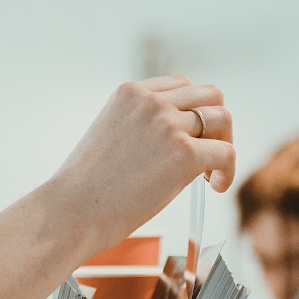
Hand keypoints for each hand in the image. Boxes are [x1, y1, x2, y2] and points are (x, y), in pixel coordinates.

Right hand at [51, 75, 234, 256]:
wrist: (71, 212)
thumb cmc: (82, 188)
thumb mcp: (106, 136)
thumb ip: (138, 126)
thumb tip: (173, 141)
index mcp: (129, 93)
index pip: (180, 85)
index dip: (191, 111)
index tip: (188, 135)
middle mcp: (151, 102)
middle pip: (210, 95)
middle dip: (214, 123)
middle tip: (207, 152)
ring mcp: (169, 126)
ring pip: (223, 119)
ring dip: (224, 143)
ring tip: (211, 173)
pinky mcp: (185, 154)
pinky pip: (226, 153)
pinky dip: (227, 172)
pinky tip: (214, 188)